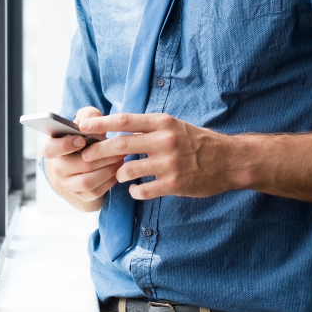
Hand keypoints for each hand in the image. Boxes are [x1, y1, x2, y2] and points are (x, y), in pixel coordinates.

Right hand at [41, 107, 123, 210]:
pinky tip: (118, 169)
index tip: (81, 140)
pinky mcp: (81, 195)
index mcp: (54, 148)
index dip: (64, 146)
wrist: (87, 158)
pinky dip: (109, 180)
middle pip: (77, 165)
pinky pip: (96, 191)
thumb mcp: (85, 122)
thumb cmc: (85, 136)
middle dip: (101, 156)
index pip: (50, 149)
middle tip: (117, 148)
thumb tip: (93, 120)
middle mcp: (58, 168)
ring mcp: (68, 184)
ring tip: (120, 158)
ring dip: (107, 169)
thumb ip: (88, 116)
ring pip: (87, 181)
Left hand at [78, 113, 239, 200]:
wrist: (228, 160)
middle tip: (86, 157)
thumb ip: (149, 127)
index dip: (100, 123)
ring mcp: (169, 163)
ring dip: (119, 175)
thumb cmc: (197, 142)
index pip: (124, 120)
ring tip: (120, 176)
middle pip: (120, 145)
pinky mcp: (174, 183)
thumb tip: (117, 127)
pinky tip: (136, 189)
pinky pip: (143, 190)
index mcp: (163, 122)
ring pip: (129, 170)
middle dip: (99, 152)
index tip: (83, 126)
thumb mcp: (174, 126)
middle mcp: (164, 140)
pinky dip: (135, 191)